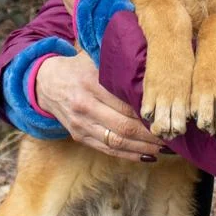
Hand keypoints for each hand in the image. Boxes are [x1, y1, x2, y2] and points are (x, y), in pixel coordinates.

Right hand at [35, 53, 161, 161]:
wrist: (44, 82)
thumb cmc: (76, 68)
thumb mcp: (94, 60)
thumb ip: (118, 68)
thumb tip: (151, 76)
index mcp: (90, 83)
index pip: (125, 104)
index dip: (147, 114)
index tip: (166, 116)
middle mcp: (84, 106)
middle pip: (123, 126)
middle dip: (150, 135)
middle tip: (172, 136)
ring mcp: (80, 125)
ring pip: (116, 142)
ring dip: (143, 148)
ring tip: (164, 148)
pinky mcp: (79, 136)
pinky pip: (107, 150)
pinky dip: (129, 155)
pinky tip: (147, 155)